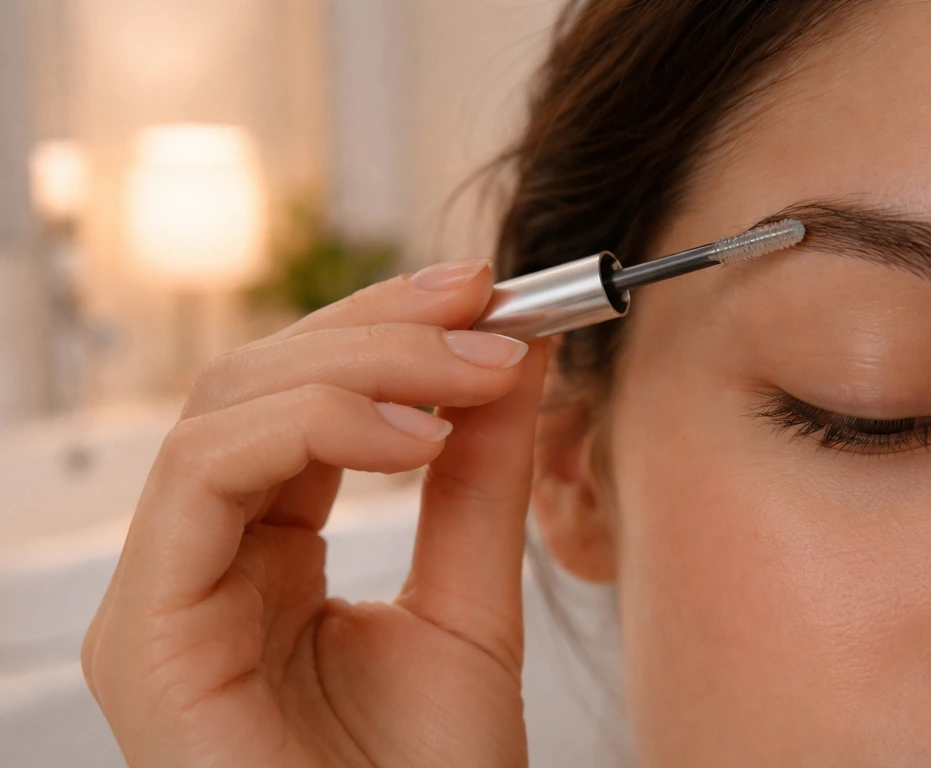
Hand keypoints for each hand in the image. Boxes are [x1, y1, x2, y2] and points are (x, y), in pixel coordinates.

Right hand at [82, 258, 547, 767]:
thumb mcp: (472, 600)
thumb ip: (481, 478)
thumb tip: (509, 357)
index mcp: (263, 550)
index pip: (303, 397)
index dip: (390, 329)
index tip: (487, 296)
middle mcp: (200, 559)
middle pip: (258, 382)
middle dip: (381, 329)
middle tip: (485, 309)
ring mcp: (163, 594)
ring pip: (227, 408)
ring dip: (360, 365)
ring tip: (471, 375)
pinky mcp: (149, 633)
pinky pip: (204, 474)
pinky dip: (312, 426)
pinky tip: (415, 437)